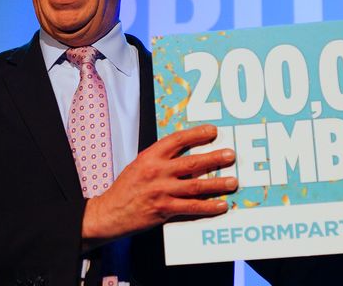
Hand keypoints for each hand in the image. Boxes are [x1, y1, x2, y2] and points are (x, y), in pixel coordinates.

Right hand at [81, 124, 236, 245]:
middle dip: (214, 158)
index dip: (197, 134)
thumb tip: (187, 153)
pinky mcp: (164, 210)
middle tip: (230, 155)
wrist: (109, 212)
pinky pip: (191, 208)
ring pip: (196, 186)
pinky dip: (209, 207)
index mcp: (150, 156)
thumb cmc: (126, 188)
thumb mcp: (140, 165)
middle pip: (192, 163)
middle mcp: (157, 172)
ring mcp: (161, 191)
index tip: (213, 131)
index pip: (177, 140)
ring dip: (217, 184)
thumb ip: (161, 159)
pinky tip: (221, 205)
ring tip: (233, 181)